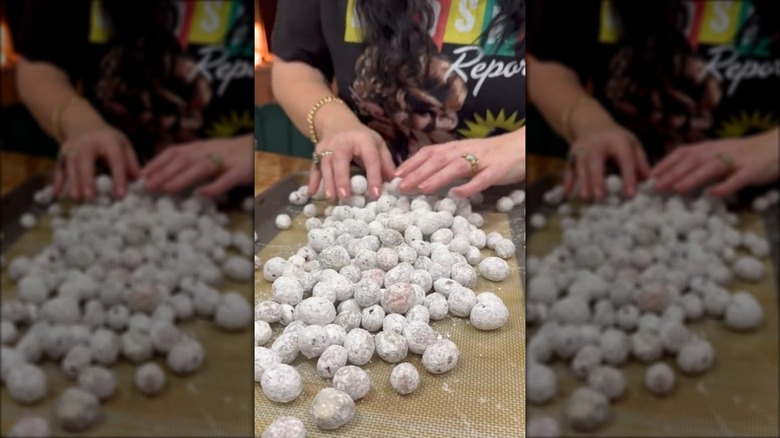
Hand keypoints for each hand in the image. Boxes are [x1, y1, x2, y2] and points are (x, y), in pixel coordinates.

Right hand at [55, 124, 139, 200]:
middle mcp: (87, 144)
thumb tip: (137, 182)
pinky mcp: (62, 155)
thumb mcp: (123, 145)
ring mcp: (72, 148)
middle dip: (88, 180)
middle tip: (91, 197)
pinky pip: (59, 168)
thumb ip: (131, 163)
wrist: (83, 124)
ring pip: (71, 167)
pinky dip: (58, 181)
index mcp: (108, 141)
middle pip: (86, 162)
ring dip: (73, 183)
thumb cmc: (108, 140)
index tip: (121, 195)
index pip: (115, 160)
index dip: (118, 177)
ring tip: (78, 200)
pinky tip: (58, 194)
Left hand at [141, 136, 252, 196]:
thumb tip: (165, 176)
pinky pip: (227, 178)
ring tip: (167, 189)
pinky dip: (215, 186)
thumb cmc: (232, 154)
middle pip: (184, 160)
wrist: (263, 144)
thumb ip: (191, 162)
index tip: (141, 175)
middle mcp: (210, 151)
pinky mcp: (242, 171)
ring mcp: (227, 160)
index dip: (157, 162)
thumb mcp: (210, 153)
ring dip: (184, 178)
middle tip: (147, 187)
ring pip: (202, 167)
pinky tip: (203, 194)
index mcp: (201, 146)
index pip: (174, 152)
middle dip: (164, 172)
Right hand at [311, 120, 394, 199]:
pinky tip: (311, 193)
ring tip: (331, 198)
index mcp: (363, 140)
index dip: (373, 176)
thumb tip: (393, 181)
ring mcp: (327, 147)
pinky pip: (314, 167)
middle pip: (340, 160)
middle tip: (345, 195)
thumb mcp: (377, 144)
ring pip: (325, 165)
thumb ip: (386, 162)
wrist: (338, 123)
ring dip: (328, 182)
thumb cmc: (362, 138)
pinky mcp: (317, 153)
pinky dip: (312, 181)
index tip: (375, 194)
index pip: (370, 158)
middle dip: (342, 178)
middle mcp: (343, 142)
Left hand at [394, 129, 524, 197]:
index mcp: (457, 147)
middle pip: (438, 160)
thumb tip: (426, 177)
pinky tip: (457, 195)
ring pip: (456, 167)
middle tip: (401, 186)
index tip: (396, 174)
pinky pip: (482, 179)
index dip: (412, 162)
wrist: (523, 145)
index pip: (430, 152)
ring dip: (437, 178)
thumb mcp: (468, 156)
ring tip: (422, 189)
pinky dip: (469, 186)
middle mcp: (466, 151)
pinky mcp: (497, 170)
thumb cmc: (493, 154)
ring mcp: (482, 160)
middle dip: (418, 172)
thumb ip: (450, 165)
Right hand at [565, 125, 649, 200]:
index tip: (631, 195)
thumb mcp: (632, 144)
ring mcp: (582, 148)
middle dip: (597, 179)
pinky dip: (568, 181)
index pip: (624, 159)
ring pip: (581, 166)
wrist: (593, 124)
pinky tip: (568, 194)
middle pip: (596, 161)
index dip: (628, 177)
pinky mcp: (571, 155)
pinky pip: (569, 168)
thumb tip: (646, 181)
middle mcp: (597, 143)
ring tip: (587, 199)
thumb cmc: (617, 139)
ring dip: (583, 183)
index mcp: (617, 141)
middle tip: (600, 197)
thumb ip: (640, 161)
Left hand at [651, 130, 779, 196]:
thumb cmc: (746, 153)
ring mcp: (738, 159)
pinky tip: (713, 195)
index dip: (666, 162)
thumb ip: (700, 163)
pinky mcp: (754, 169)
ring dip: (693, 178)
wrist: (779, 145)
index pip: (684, 152)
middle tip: (656, 188)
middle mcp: (721, 150)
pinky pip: (739, 178)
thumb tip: (674, 178)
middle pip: (693, 160)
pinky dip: (726, 186)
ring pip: (712, 167)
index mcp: (711, 146)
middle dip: (673, 173)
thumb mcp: (720, 154)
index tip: (651, 175)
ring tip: (677, 189)